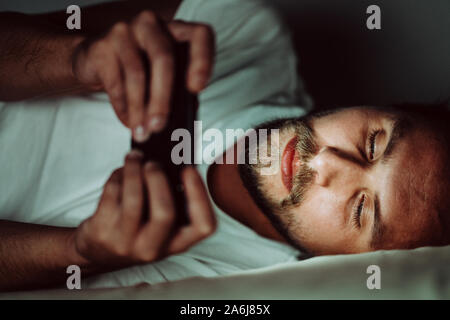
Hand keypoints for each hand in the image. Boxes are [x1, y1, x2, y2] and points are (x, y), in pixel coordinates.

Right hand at [72, 11, 214, 140]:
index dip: (202, 60)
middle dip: (162, 97)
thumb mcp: (163, 77)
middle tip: (159, 126)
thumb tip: (185, 122)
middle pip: (163, 58)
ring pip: (136, 73)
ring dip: (139, 109)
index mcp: (176, 31)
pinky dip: (123, 108)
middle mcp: (151, 25)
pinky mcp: (101, 46)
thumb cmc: (142, 71)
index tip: (196, 89)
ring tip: (142, 132)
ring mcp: (125, 32)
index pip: (199, 35)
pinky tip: (129, 123)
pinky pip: (115, 82)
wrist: (98, 61)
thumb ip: (178, 91)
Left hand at [72, 151, 215, 267]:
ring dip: (134, 170)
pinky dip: (118, 176)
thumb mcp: (161, 226)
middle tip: (153, 163)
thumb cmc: (138, 229)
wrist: (100, 252)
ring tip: (135, 158)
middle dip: (159, 180)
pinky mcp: (102, 231)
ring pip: (134, 199)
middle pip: (165, 213)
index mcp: (177, 243)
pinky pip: (112, 194)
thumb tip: (173, 162)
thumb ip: (173, 200)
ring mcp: (126, 242)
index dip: (199, 196)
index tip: (189, 170)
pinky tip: (122, 172)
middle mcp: (153, 248)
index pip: (203, 226)